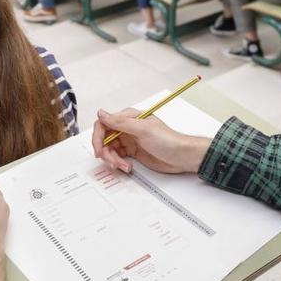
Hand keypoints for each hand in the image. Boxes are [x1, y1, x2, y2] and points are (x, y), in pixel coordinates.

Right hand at [92, 108, 210, 173]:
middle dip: (105, 152)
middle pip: (104, 139)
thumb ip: (121, 122)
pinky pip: (117, 157)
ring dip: (113, 160)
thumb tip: (102, 114)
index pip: (104, 124)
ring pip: (110, 150)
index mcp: (129, 118)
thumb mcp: (143, 129)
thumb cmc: (169, 140)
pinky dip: (119, 164)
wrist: (182, 156)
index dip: (98, 137)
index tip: (99, 149)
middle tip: (111, 161)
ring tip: (123, 166)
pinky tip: (127, 167)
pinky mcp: (132, 152)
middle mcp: (127, 128)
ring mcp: (129, 140)